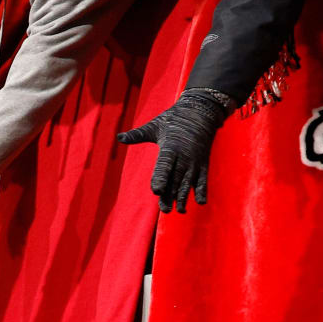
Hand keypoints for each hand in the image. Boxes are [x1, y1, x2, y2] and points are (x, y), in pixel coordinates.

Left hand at [117, 89, 229, 212]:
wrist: (200, 111)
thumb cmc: (173, 118)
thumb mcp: (155, 126)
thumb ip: (137, 134)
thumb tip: (119, 137)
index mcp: (171, 147)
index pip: (164, 165)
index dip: (160, 178)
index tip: (156, 191)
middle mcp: (184, 156)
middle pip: (176, 179)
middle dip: (171, 194)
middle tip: (165, 209)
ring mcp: (195, 161)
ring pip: (188, 182)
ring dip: (184, 196)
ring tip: (180, 210)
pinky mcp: (203, 163)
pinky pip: (203, 178)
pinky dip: (202, 190)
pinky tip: (201, 203)